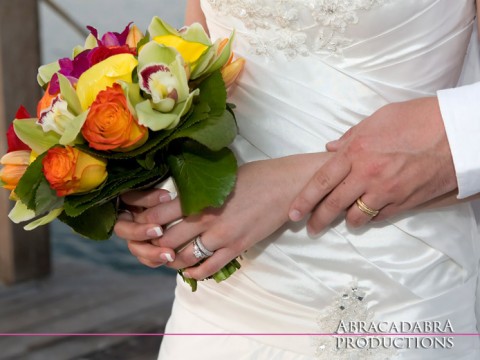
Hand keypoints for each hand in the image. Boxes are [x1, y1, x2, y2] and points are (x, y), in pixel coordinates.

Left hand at [115, 153, 330, 279]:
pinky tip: (189, 271)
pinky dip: (194, 273)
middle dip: (153, 244)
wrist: (287, 186)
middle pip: (166, 239)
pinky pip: (209, 268)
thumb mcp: (220, 177)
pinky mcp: (237, 248)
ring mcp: (222, 236)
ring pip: (184, 257)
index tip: (140, 223)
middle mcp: (206, 219)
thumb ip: (198, 192)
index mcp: (199, 197)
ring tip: (167, 257)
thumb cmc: (256, 175)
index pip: (157, 215)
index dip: (144, 222)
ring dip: (171, 260)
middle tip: (150, 244)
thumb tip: (178, 201)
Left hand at [289, 97, 457, 233]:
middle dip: (318, 219)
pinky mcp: (404, 202)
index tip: (293, 212)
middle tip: (310, 227)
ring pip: (356, 216)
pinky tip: (368, 212)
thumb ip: (350, 136)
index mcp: (356, 152)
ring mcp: (386, 191)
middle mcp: (367, 175)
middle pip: (333, 204)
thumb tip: (331, 149)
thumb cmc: (417, 119)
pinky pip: (379, 217)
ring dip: (346, 218)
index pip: (321, 181)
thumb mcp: (378, 119)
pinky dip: (371, 216)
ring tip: (342, 217)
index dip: (304, 199)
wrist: (457, 133)